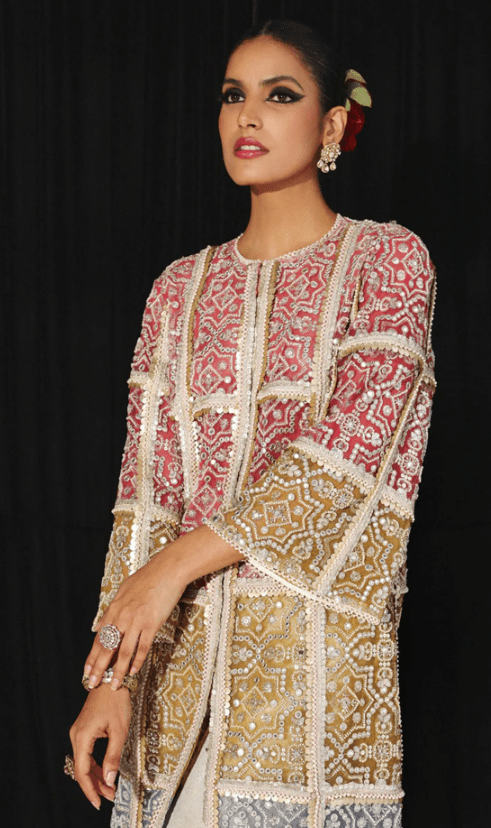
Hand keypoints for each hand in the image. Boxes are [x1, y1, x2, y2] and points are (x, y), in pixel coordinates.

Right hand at [69, 683, 131, 808]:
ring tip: (109, 789)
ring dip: (95, 776)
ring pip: (83, 762)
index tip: (100, 803)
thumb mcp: (119, 730)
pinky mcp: (83, 730)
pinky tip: (103, 773)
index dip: (90, 790)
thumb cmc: (116, 701)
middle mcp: (76, 736)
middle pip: (81, 769)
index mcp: (82, 737)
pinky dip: (94, 765)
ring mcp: (78, 732)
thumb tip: (109, 779)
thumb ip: (113, 756)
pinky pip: (86, 753)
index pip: (82, 771)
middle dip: (95, 785)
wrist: (112, 679)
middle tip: (110, 797)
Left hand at [85, 547, 184, 689]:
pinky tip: (133, 671)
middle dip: (99, 668)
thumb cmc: (146, 578)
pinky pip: (143, 646)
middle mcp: (122, 617)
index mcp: (114, 610)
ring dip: (118, 671)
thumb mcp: (123, 591)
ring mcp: (136, 621)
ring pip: (124, 652)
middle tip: (92, 684)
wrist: (166, 570)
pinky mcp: (152, 623)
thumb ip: (111, 610)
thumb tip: (99, 624)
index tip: (86, 671)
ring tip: (114, 685)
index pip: (99, 638)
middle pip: (107, 648)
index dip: (92, 657)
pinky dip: (137, 660)